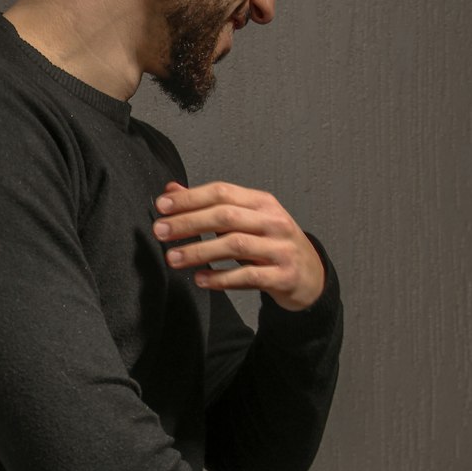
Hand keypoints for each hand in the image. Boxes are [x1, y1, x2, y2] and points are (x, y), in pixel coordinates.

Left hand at [153, 180, 325, 311]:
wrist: (311, 275)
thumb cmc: (272, 244)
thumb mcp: (246, 220)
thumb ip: (209, 205)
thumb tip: (171, 191)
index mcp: (262, 203)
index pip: (222, 192)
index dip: (190, 198)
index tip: (162, 206)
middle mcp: (273, 221)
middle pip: (225, 216)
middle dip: (188, 223)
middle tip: (160, 232)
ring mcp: (281, 248)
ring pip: (235, 245)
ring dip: (199, 251)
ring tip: (173, 258)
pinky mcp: (284, 275)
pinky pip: (249, 275)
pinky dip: (221, 278)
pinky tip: (200, 279)